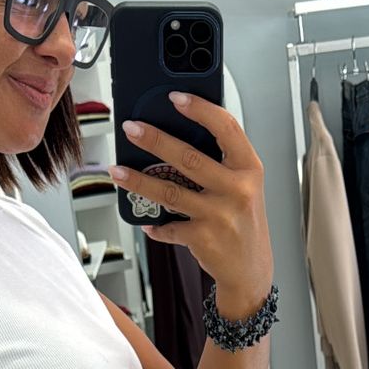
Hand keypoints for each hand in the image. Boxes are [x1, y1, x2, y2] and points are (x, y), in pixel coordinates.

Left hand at [110, 93, 273, 320]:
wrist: (251, 271)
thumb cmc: (243, 223)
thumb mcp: (244, 187)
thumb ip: (221, 163)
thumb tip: (177, 136)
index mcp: (249, 168)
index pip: (226, 127)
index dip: (200, 109)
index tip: (175, 97)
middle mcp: (237, 189)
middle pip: (188, 157)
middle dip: (154, 139)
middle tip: (131, 128)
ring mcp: (220, 214)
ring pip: (169, 191)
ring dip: (137, 180)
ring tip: (117, 170)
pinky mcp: (204, 237)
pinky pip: (169, 226)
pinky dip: (155, 225)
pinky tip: (146, 221)